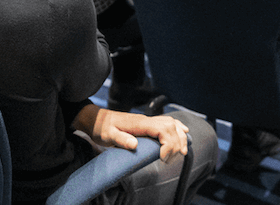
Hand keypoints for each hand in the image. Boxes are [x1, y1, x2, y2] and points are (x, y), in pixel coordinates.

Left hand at [75, 105, 189, 160]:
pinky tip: (183, 133)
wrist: (96, 119)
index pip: (162, 129)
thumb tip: (134, 144)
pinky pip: (167, 122)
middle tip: (170, 160)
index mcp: (139, 123)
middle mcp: (146, 120)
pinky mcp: (147, 123)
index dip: (168, 144)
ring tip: (182, 152)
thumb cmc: (101, 128)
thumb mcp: (107, 135)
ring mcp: (148, 120)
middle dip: (176, 143)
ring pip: (171, 124)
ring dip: (180, 137)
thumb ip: (120, 139)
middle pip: (170, 127)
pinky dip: (177, 127)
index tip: (163, 158)